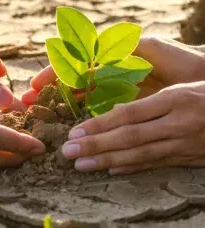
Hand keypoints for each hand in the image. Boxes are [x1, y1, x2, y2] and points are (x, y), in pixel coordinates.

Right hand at [22, 37, 204, 103]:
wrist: (202, 84)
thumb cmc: (179, 62)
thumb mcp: (149, 48)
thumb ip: (119, 47)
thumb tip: (90, 50)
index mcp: (110, 59)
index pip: (74, 64)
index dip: (54, 74)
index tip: (36, 86)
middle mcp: (109, 75)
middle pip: (71, 82)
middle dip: (48, 91)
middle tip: (27, 102)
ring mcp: (114, 91)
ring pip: (80, 98)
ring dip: (58, 104)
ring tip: (39, 112)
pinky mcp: (121, 106)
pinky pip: (96, 111)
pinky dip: (80, 116)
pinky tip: (66, 122)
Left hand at [62, 82, 204, 173]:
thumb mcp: (181, 87)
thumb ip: (149, 102)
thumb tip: (114, 111)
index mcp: (175, 100)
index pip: (129, 114)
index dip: (100, 125)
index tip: (75, 133)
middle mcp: (178, 123)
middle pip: (130, 137)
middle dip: (96, 146)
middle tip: (68, 152)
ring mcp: (184, 143)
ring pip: (140, 155)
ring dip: (108, 160)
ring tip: (81, 165)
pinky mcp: (189, 157)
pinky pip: (157, 164)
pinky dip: (133, 167)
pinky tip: (112, 169)